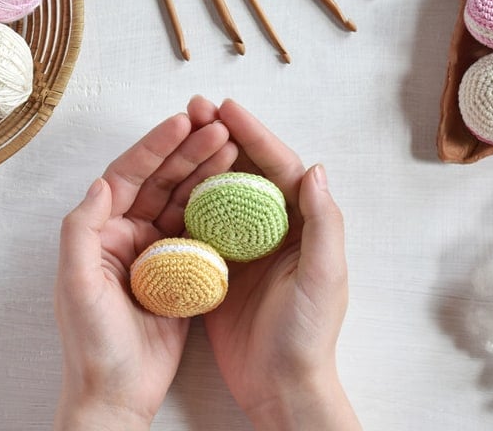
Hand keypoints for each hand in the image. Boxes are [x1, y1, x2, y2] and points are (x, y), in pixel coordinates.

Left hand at [53, 97, 237, 429]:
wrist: (119, 392)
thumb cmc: (92, 343)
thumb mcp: (76, 285)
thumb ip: (82, 231)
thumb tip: (100, 183)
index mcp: (102, 231)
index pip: (128, 176)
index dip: (155, 147)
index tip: (183, 122)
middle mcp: (129, 234)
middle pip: (161, 182)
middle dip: (189, 151)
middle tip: (218, 128)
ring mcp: (158, 251)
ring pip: (184, 201)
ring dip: (206, 174)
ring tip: (233, 149)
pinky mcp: (181, 270)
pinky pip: (200, 230)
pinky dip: (217, 209)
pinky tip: (236, 192)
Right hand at [203, 99, 361, 429]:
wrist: (279, 384)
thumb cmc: (309, 333)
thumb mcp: (324, 275)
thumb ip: (323, 222)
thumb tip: (316, 167)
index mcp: (305, 224)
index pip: (280, 168)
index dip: (256, 135)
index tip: (227, 108)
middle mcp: (276, 228)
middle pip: (250, 172)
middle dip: (225, 138)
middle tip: (195, 108)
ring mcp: (246, 246)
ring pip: (223, 192)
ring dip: (203, 162)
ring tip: (178, 133)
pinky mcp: (222, 265)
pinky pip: (202, 224)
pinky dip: (188, 201)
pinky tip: (168, 182)